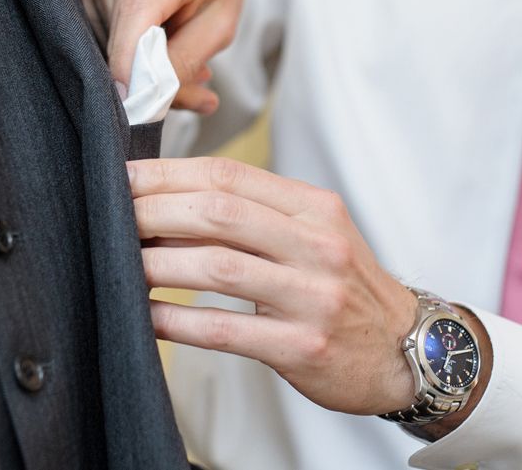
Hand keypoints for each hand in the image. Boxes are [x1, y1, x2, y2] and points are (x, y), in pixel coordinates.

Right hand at [82, 0, 242, 114]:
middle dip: (142, 73)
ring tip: (172, 60)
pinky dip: (123, 54)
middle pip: (122, 32)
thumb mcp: (219, 31)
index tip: (130, 96)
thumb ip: (185, 62)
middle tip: (182, 92)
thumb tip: (149, 97)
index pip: (140, 10)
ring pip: (108, 39)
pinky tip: (149, 49)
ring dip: (135, 65)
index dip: (130, 57)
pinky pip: (99, 35)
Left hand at [127, 156, 418, 414]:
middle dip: (155, 211)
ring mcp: (313, 295)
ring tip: (121, 264)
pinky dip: (177, 322)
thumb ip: (255, 216)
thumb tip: (169, 207)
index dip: (169, 173)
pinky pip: (225, 329)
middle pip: (219, 213)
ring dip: (157, 264)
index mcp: (315, 207)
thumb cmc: (345, 286)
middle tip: (113, 218)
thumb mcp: (314, 235)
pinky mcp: (303, 345)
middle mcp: (317, 244)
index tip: (126, 177)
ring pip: (217, 266)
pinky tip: (147, 315)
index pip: (229, 175)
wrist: (408, 348)